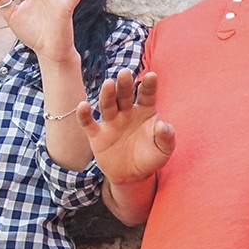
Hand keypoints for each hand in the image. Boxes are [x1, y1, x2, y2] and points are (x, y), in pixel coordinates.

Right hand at [78, 69, 175, 183]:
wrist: (132, 176)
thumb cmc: (151, 157)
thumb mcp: (164, 150)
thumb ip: (166, 137)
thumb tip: (162, 126)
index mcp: (145, 111)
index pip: (147, 95)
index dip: (149, 85)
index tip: (151, 75)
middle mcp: (127, 112)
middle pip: (125, 95)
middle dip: (125, 84)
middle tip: (124, 73)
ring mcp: (111, 122)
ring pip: (108, 105)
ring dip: (107, 94)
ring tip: (108, 84)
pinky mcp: (97, 135)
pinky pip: (88, 123)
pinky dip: (84, 115)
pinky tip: (83, 105)